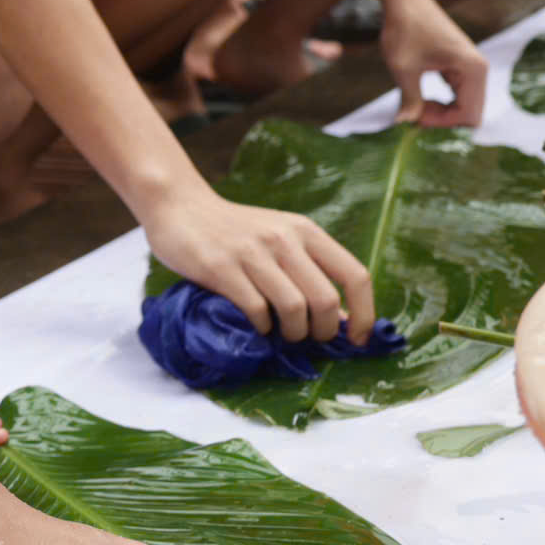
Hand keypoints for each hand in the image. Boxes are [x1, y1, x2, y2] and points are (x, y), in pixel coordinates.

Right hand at [143, 187, 375, 344]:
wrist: (179, 205)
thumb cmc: (234, 230)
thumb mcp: (279, 240)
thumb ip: (309, 272)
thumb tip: (344, 320)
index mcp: (305, 231)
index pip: (355, 275)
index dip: (365, 314)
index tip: (356, 339)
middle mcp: (283, 238)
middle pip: (326, 300)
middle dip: (322, 332)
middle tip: (308, 338)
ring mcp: (251, 252)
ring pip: (294, 308)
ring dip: (292, 333)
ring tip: (281, 334)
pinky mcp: (221, 267)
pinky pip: (256, 310)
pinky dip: (261, 328)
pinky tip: (255, 325)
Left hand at [378, 0, 485, 126]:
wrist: (405, 1)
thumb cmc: (404, 29)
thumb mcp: (403, 69)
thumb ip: (410, 100)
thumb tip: (405, 124)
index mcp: (473, 70)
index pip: (469, 116)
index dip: (443, 124)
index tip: (415, 117)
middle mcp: (479, 70)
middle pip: (470, 114)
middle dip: (443, 120)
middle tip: (414, 114)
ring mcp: (471, 68)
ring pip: (464, 106)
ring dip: (441, 112)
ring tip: (415, 106)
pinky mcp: (460, 67)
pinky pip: (457, 95)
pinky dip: (441, 102)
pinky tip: (420, 99)